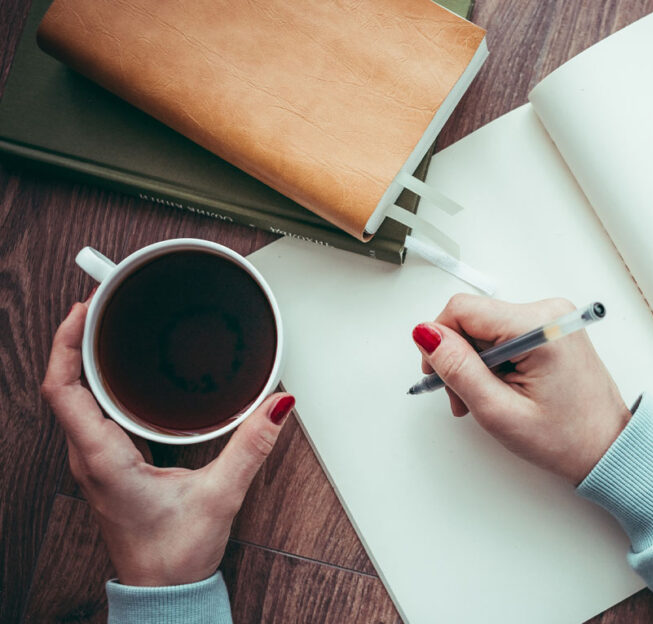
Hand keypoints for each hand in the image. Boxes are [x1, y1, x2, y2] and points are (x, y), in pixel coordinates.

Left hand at [41, 296, 294, 586]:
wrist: (164, 591)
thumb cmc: (174, 554)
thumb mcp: (219, 496)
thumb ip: (250, 448)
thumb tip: (276, 406)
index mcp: (104, 459)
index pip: (64, 389)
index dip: (67, 344)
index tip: (85, 310)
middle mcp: (90, 458)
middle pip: (64, 386)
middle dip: (76, 340)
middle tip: (102, 305)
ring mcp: (95, 463)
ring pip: (74, 400)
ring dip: (84, 361)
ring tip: (105, 328)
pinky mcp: (107, 467)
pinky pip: (89, 414)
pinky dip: (97, 384)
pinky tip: (121, 374)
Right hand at [413, 295, 629, 483]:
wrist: (607, 448)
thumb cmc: (566, 438)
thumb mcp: (499, 411)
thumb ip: (458, 369)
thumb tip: (426, 333)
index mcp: (537, 326)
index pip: (462, 309)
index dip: (439, 341)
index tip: (439, 375)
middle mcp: (547, 311)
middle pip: (473, 319)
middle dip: (459, 359)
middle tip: (465, 399)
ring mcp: (551, 318)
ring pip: (485, 329)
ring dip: (476, 364)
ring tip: (488, 400)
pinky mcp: (551, 328)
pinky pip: (504, 334)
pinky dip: (494, 362)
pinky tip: (502, 388)